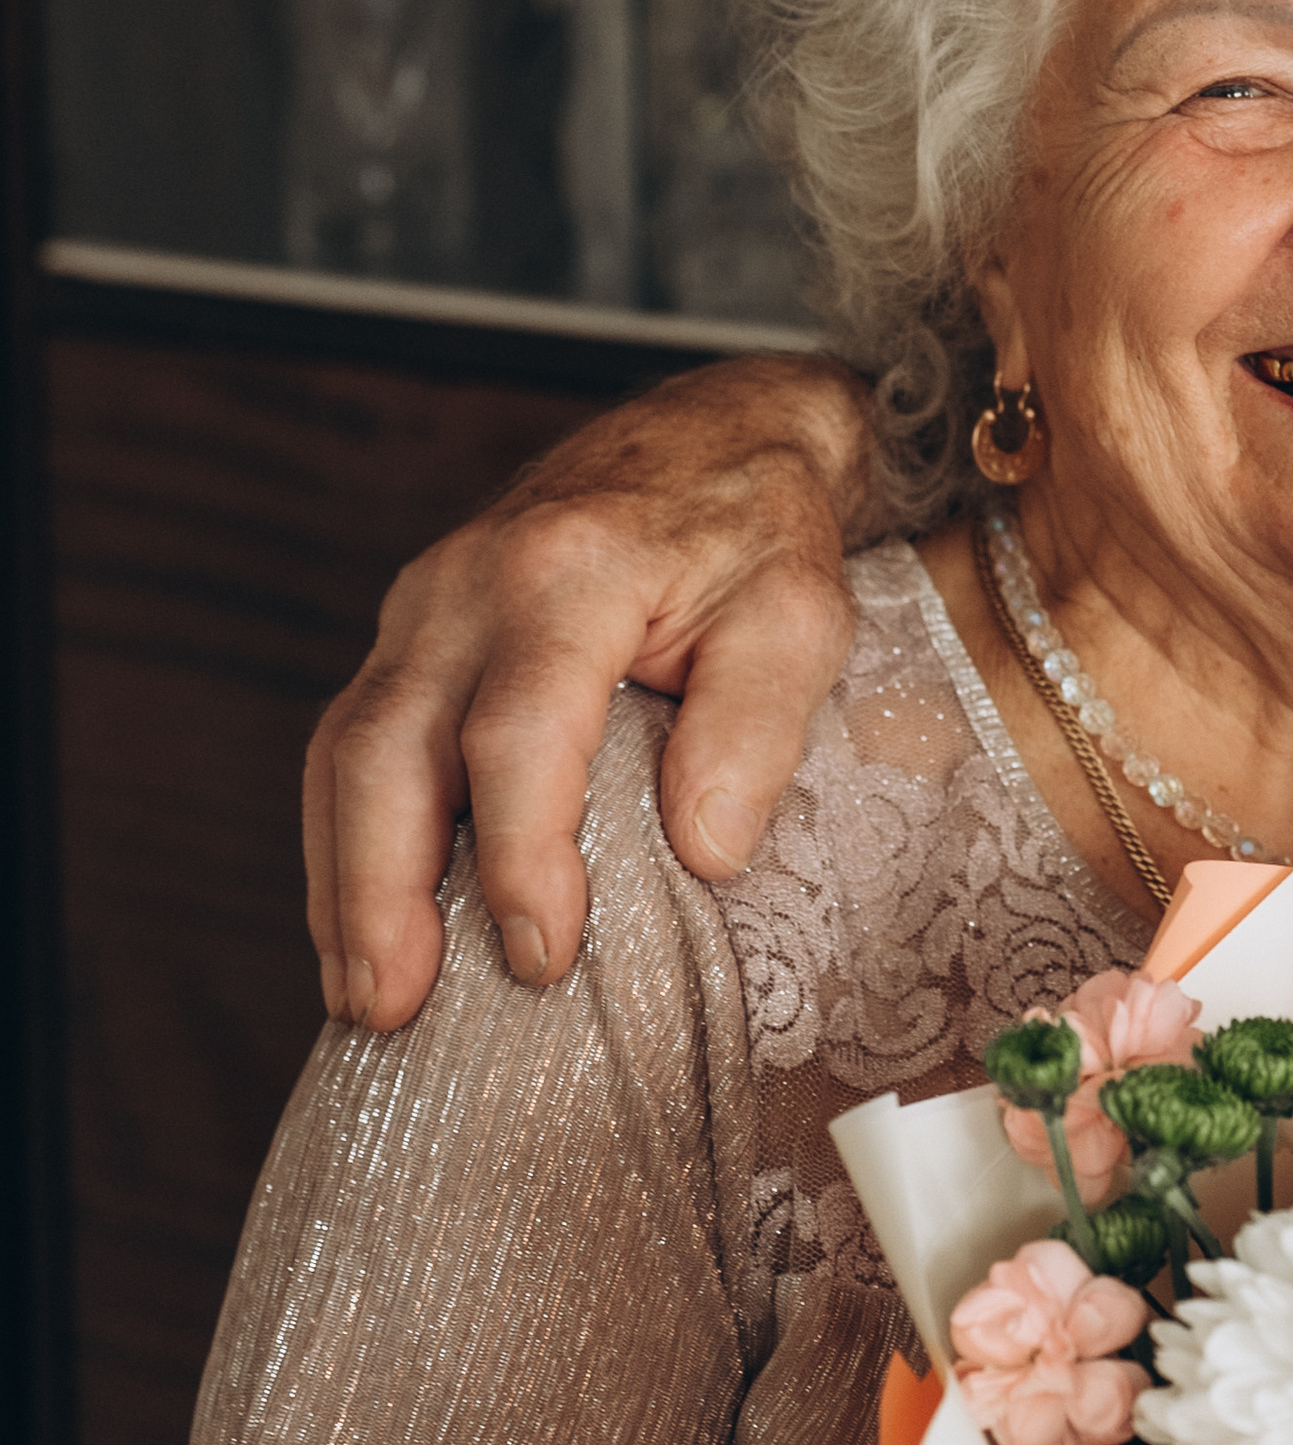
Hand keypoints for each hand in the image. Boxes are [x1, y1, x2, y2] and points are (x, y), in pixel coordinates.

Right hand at [303, 354, 873, 1030]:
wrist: (715, 438)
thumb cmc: (758, 533)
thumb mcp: (798, 615)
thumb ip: (756, 725)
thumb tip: (708, 851)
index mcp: (570, 571)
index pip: (517, 731)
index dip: (522, 855)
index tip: (546, 955)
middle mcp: (469, 583)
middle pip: (385, 746)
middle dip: (378, 889)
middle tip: (394, 1007)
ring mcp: (426, 604)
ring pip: (346, 749)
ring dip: (343, 880)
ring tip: (365, 997)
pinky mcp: (413, 633)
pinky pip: (352, 741)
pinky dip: (347, 838)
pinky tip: (365, 924)